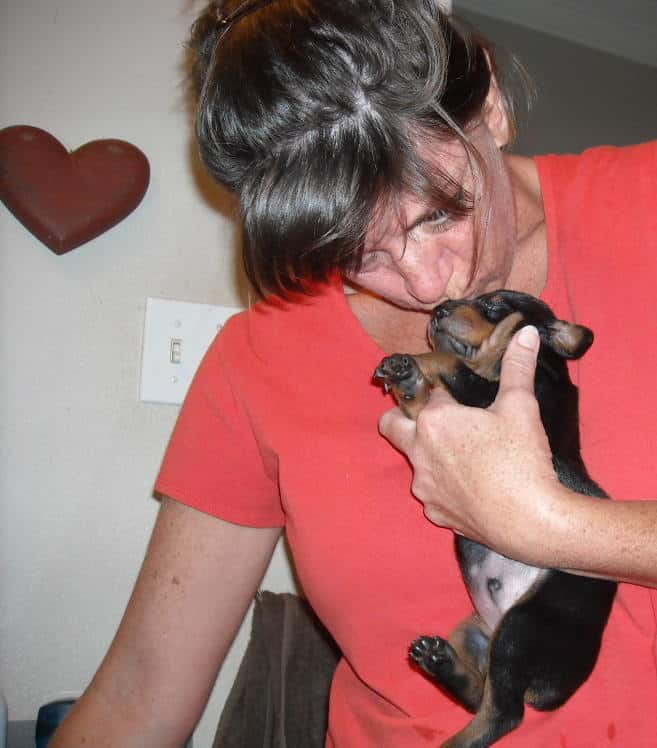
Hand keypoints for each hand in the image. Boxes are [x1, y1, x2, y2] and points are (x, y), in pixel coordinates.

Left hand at [379, 326, 560, 559]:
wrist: (531, 520)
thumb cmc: (522, 459)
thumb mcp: (521, 407)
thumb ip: (518, 367)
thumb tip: (526, 333)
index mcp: (433, 421)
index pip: (427, 395)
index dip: (442, 393)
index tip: (456, 395)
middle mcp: (418, 452)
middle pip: (392, 425)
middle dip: (405, 417)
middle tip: (438, 420)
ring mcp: (423, 485)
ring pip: (415, 461)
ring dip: (430, 454)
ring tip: (466, 456)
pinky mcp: (434, 512)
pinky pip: (432, 492)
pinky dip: (445, 486)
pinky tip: (472, 486)